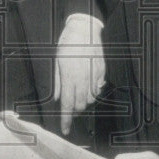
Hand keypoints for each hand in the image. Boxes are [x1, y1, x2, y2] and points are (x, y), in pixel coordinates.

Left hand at [54, 14, 105, 134]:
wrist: (84, 28)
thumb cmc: (68, 43)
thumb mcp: (56, 62)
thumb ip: (57, 82)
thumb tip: (57, 98)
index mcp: (69, 77)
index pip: (67, 105)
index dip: (66, 120)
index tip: (65, 130)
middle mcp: (83, 79)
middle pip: (80, 105)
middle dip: (75, 110)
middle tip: (70, 106)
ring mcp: (94, 75)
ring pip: (91, 99)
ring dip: (84, 101)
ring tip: (78, 92)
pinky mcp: (102, 72)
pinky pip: (98, 89)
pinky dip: (93, 91)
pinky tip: (88, 84)